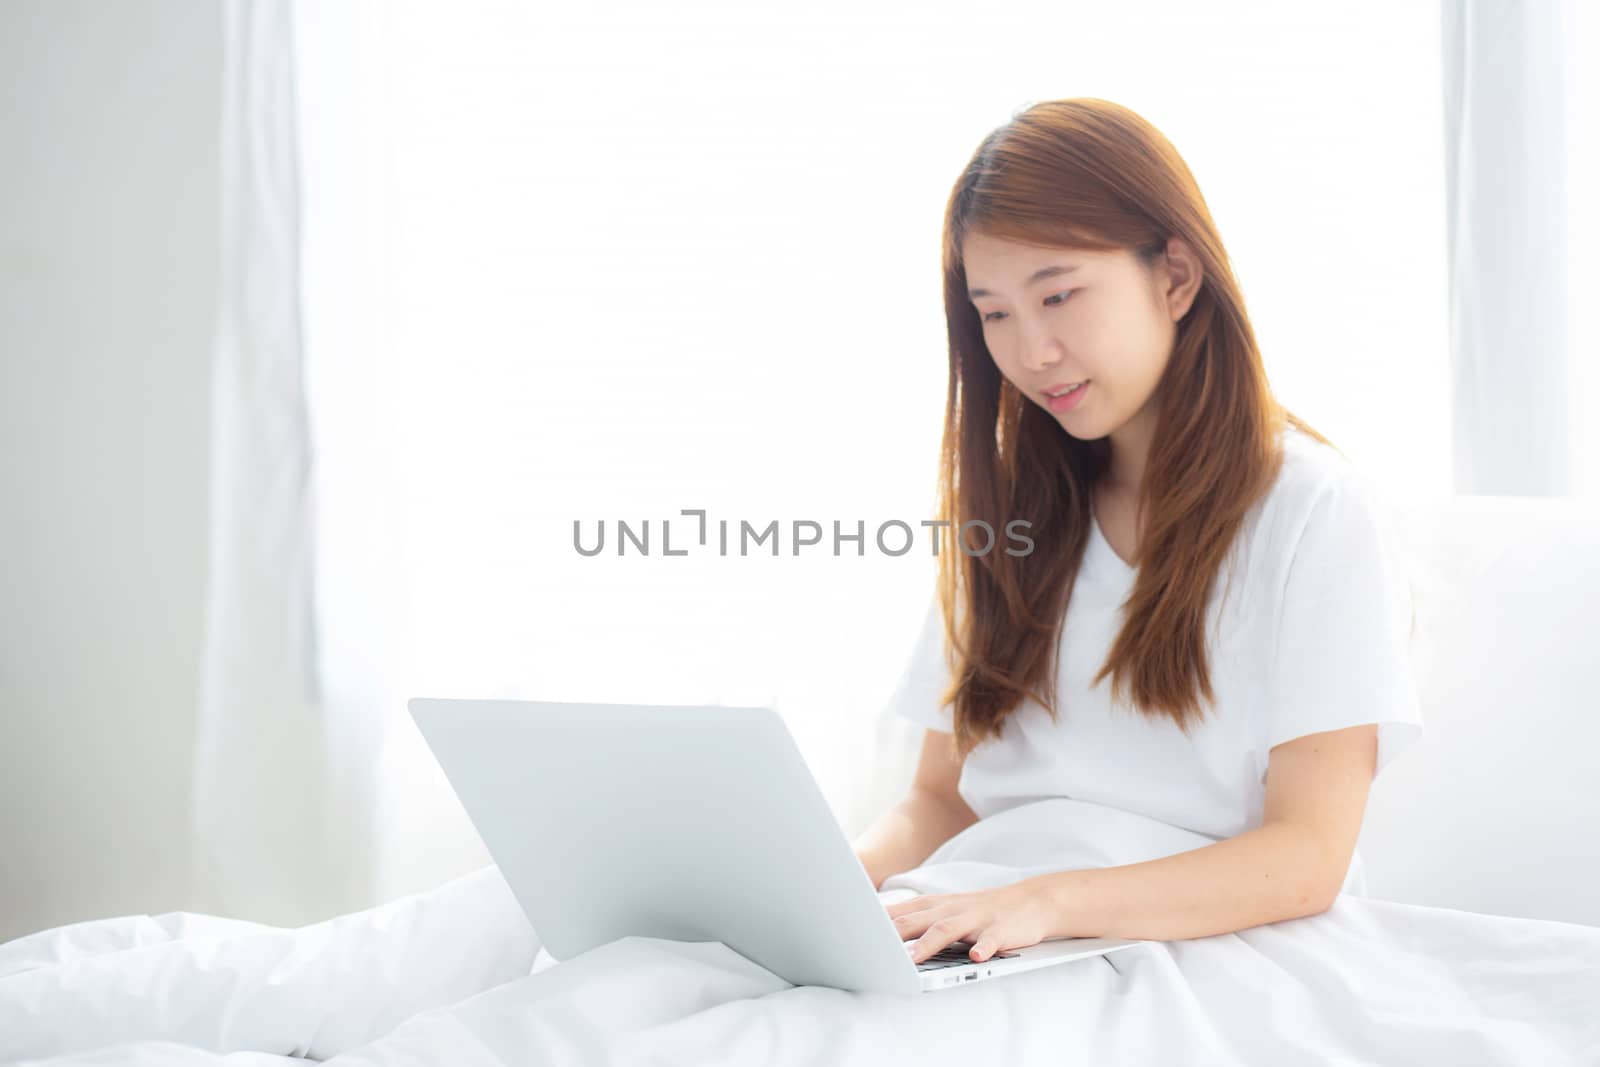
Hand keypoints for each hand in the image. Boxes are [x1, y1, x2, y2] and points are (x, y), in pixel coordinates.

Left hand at [885, 879, 1055, 963]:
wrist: (1032, 900)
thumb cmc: (981, 910)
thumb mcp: (946, 911)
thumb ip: (917, 921)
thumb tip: (880, 934)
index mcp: (937, 906)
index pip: (901, 912)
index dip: (877, 924)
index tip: (855, 937)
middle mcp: (952, 909)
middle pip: (918, 919)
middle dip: (894, 934)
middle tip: (872, 949)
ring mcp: (976, 919)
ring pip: (948, 929)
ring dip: (929, 943)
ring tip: (914, 959)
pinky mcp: (1000, 930)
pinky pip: (991, 940)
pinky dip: (983, 948)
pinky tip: (976, 958)